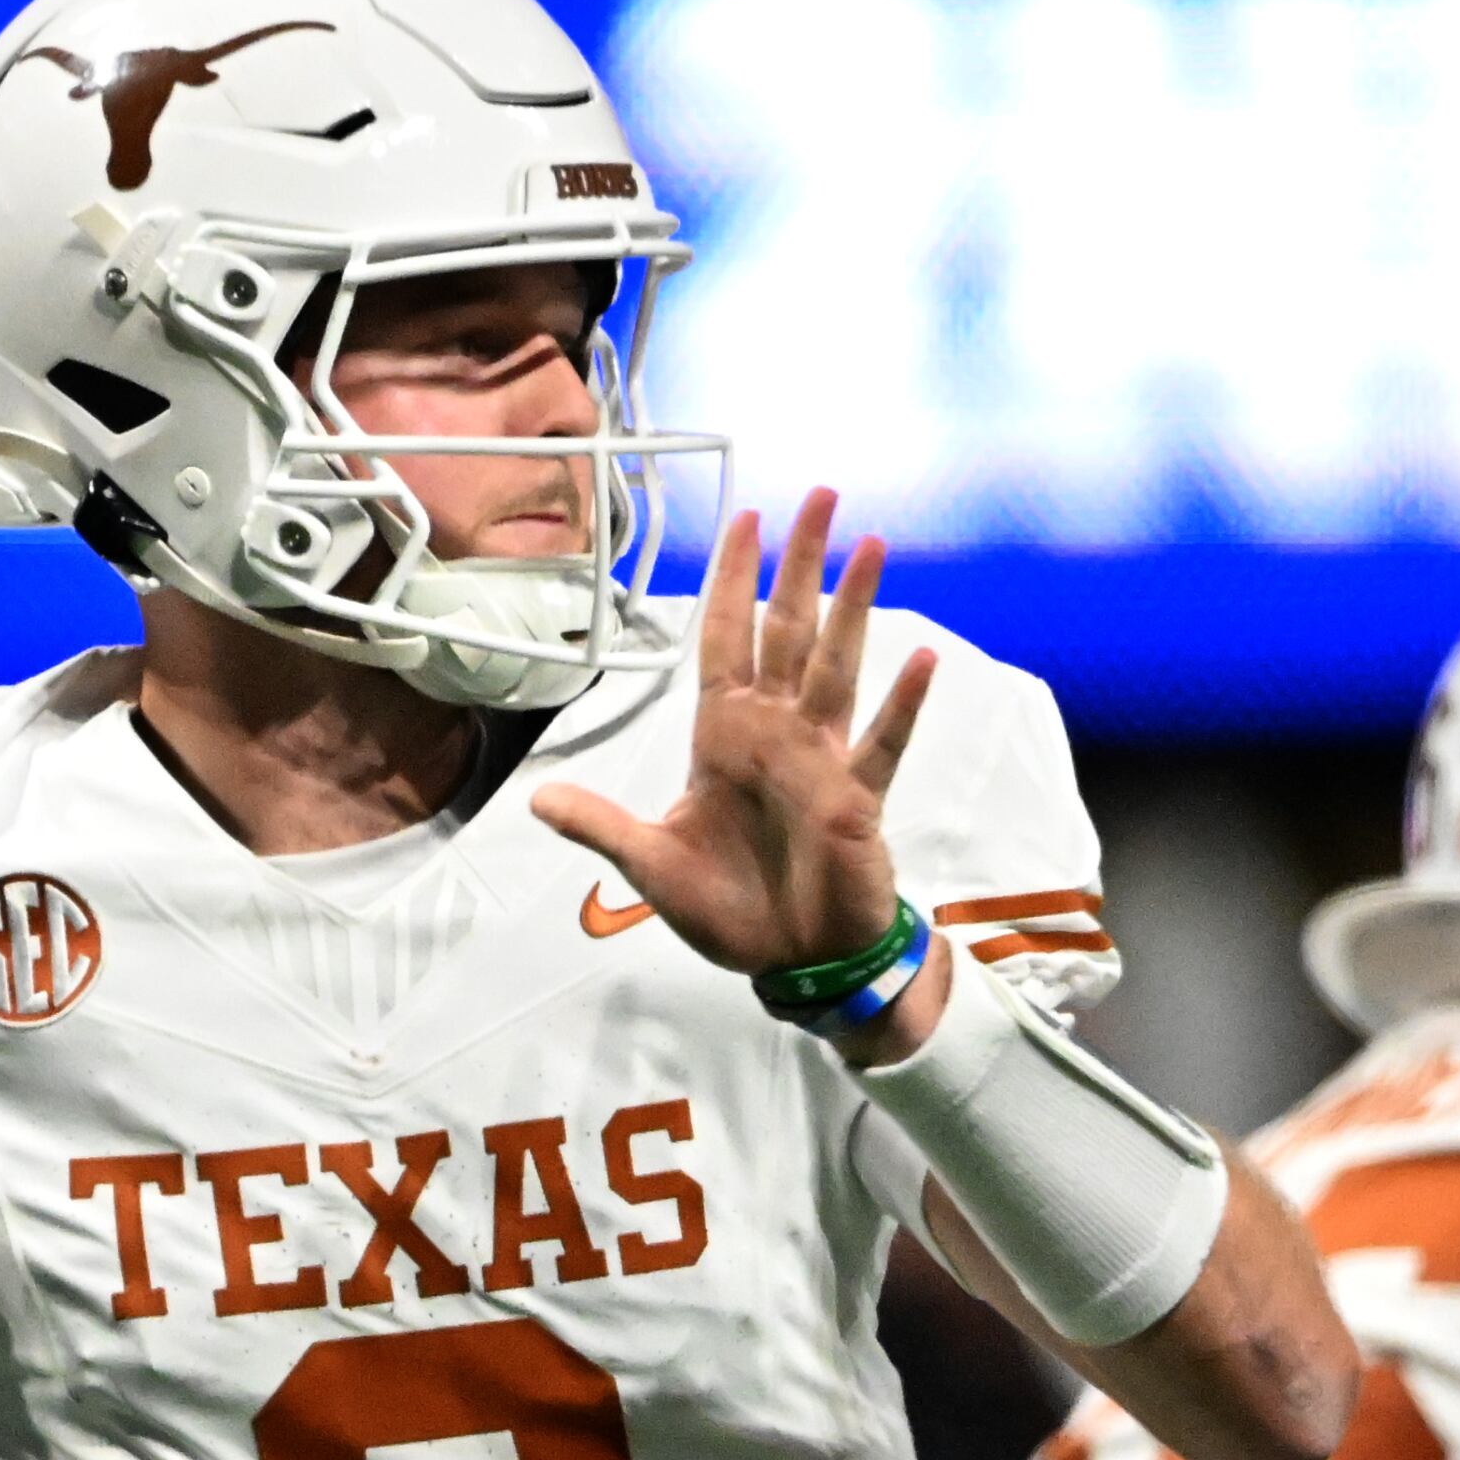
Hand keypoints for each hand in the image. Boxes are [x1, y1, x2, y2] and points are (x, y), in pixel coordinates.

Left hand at [532, 491, 930, 975]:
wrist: (795, 962)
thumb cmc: (729, 909)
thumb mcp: (650, 866)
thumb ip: (602, 827)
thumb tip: (536, 800)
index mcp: (724, 736)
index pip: (726, 638)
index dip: (733, 580)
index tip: (747, 519)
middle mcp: (775, 733)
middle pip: (790, 630)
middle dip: (804, 564)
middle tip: (824, 497)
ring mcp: (821, 760)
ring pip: (839, 665)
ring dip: (856, 606)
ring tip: (874, 546)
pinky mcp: (858, 799)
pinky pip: (882, 742)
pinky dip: (901, 703)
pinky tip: (924, 659)